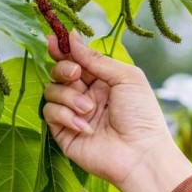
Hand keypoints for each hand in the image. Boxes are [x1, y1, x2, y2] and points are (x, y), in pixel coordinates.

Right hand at [43, 31, 191, 191]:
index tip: (52, 40)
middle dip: (64, 69)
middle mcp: (85, 95)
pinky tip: (85, 126)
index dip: (62, 50)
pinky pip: (50, 113)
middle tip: (76, 75)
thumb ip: (95, 59)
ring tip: (89, 109)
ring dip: (69, 97)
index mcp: (101, 81)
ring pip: (51, 91)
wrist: (140, 154)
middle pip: (59, 72)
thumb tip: (72, 37)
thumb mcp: (125, 77)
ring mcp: (72, 114)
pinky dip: (66, 116)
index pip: (75, 60)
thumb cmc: (141, 115)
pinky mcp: (63, 133)